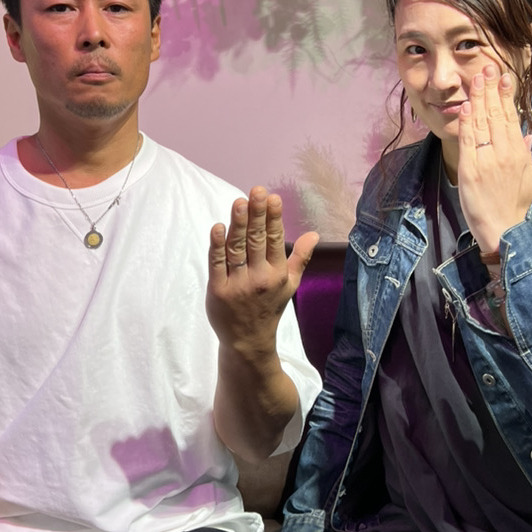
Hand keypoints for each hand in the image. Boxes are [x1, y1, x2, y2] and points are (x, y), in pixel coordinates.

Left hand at [206, 186, 318, 355]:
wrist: (248, 341)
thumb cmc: (269, 307)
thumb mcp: (290, 284)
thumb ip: (300, 257)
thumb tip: (314, 233)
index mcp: (278, 274)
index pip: (275, 240)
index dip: (274, 218)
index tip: (273, 198)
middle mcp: (259, 278)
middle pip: (257, 240)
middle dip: (257, 214)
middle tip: (256, 191)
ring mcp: (238, 284)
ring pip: (237, 248)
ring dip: (238, 224)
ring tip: (239, 202)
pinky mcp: (218, 290)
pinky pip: (217, 264)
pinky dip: (217, 245)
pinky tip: (218, 227)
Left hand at [457, 64, 531, 255]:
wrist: (503, 232)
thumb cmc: (515, 208)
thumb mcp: (527, 180)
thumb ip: (525, 155)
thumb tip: (525, 135)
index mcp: (518, 154)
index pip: (511, 117)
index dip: (506, 96)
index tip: (503, 77)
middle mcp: (505, 153)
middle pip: (497, 114)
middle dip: (491, 89)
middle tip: (487, 67)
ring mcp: (487, 160)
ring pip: (483, 123)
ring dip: (479, 98)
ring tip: (476, 77)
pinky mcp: (471, 170)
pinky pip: (469, 141)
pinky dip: (468, 122)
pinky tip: (467, 106)